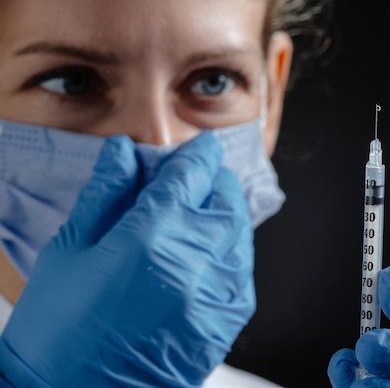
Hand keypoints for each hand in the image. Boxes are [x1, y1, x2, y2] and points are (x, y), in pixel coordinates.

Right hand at [0, 132, 254, 387]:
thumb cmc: (59, 328)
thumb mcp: (70, 250)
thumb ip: (106, 193)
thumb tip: (125, 152)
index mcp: (150, 237)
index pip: (191, 175)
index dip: (198, 155)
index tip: (201, 148)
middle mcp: (194, 263)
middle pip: (227, 199)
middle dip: (215, 182)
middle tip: (197, 180)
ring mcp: (216, 296)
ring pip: (242, 233)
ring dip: (225, 215)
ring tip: (198, 216)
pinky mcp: (225, 324)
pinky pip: (243, 273)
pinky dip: (230, 252)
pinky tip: (205, 254)